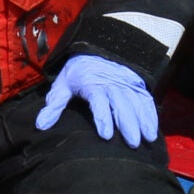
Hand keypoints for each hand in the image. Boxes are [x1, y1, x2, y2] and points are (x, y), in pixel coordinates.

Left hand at [34, 55, 157, 146]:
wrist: (97, 50)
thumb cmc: (77, 72)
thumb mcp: (63, 84)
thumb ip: (55, 105)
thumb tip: (41, 125)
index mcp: (91, 83)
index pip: (98, 100)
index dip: (102, 117)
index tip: (106, 135)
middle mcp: (111, 83)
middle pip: (121, 104)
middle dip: (128, 124)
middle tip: (133, 143)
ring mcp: (126, 84)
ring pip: (136, 103)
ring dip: (143, 121)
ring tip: (147, 139)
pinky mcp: (136, 86)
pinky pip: (145, 100)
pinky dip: (151, 115)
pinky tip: (153, 130)